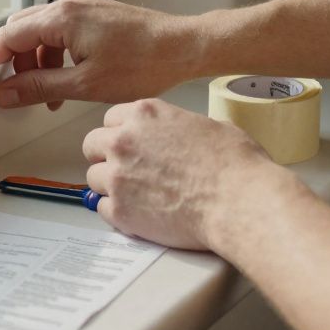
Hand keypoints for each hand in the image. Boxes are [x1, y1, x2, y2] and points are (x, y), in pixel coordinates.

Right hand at [0, 0, 202, 109]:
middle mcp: (69, 4)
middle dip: (16, 62)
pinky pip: (62, 31)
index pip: (9, 36)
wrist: (183, 47)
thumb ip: (40, 88)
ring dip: (37, 62)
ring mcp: (83, 6)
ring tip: (50, 95)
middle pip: (22, 30)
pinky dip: (56, 55)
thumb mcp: (84, 84)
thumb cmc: (143, 63)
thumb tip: (7, 93)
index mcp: (61, 18)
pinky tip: (69, 80)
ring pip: (42, 32)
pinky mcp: (95, 14)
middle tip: (19, 91)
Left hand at [83, 98, 279, 249]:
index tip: (128, 146)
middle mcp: (123, 140)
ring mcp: (118, 176)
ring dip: (110, 186)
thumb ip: (178, 127)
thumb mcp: (208, 125)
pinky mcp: (120, 211)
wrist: (238, 201)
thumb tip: (181, 136)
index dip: (120, 133)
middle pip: (91, 145)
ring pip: (93, 179)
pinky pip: (102, 209)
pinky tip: (139, 215)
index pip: (110, 119)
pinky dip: (117, 213)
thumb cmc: (234, 164)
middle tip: (125, 170)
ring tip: (136, 196)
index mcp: (144, 114)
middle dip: (105, 156)